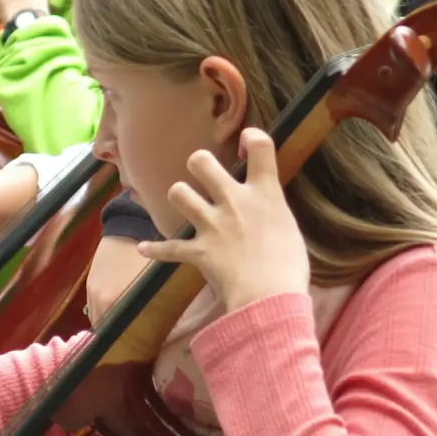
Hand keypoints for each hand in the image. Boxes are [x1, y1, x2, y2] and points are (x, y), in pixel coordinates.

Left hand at [135, 129, 309, 313]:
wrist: (271, 298)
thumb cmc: (291, 267)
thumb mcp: (290, 229)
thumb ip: (271, 213)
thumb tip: (264, 215)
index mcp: (265, 193)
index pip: (260, 145)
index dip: (251, 137)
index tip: (247, 143)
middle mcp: (234, 201)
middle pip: (201, 161)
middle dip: (199, 163)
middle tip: (204, 175)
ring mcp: (212, 224)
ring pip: (178, 193)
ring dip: (180, 196)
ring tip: (186, 204)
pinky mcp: (198, 250)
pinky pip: (169, 248)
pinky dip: (156, 249)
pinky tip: (145, 248)